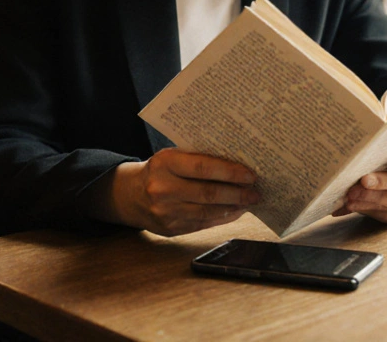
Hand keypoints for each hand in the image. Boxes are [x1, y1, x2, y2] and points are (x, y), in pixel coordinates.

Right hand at [105, 149, 258, 236]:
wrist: (130, 194)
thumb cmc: (160, 170)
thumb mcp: (172, 157)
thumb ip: (198, 158)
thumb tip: (237, 165)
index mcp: (164, 163)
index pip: (203, 167)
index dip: (230, 172)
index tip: (250, 174)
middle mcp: (162, 188)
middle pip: (208, 193)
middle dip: (237, 193)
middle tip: (256, 191)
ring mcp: (165, 212)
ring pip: (207, 212)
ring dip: (233, 208)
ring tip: (249, 202)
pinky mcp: (170, 229)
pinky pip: (203, 224)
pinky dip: (222, 218)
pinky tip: (235, 212)